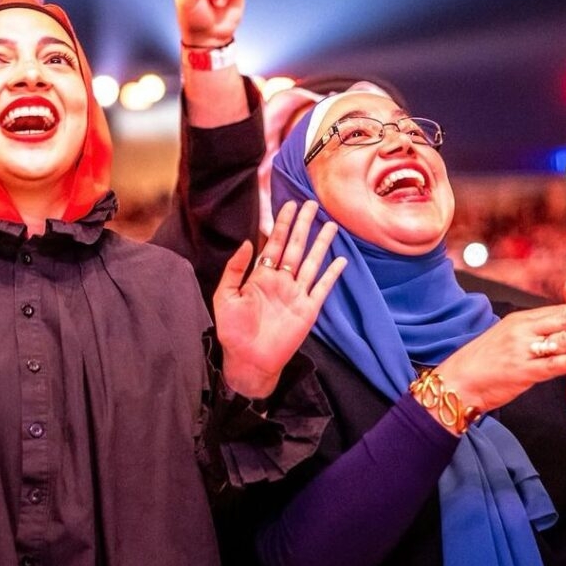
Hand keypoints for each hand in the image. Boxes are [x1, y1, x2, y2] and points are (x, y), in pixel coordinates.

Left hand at [214, 200, 345, 398]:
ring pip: (311, 262)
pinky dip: (332, 274)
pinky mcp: (308, 310)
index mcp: (261, 276)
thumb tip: (247, 242)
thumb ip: (235, 269)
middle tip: (311, 204)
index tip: (288, 205)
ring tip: (330, 224)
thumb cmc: (233, 330)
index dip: (281, 224)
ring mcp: (296, 294)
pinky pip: (322, 288)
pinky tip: (340, 259)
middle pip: (295, 246)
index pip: (273, 243)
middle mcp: (281, 281)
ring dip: (321, 243)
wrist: (248, 361)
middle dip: (303, 225)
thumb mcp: (225, 296)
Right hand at [434, 297, 565, 414]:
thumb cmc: (479, 363)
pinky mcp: (521, 371)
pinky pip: (553, 364)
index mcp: (516, 321)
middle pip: (562, 319)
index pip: (554, 310)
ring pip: (561, 340)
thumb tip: (550, 326)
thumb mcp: (503, 338)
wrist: (456, 382)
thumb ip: (527, 332)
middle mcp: (519, 331)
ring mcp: (520, 350)